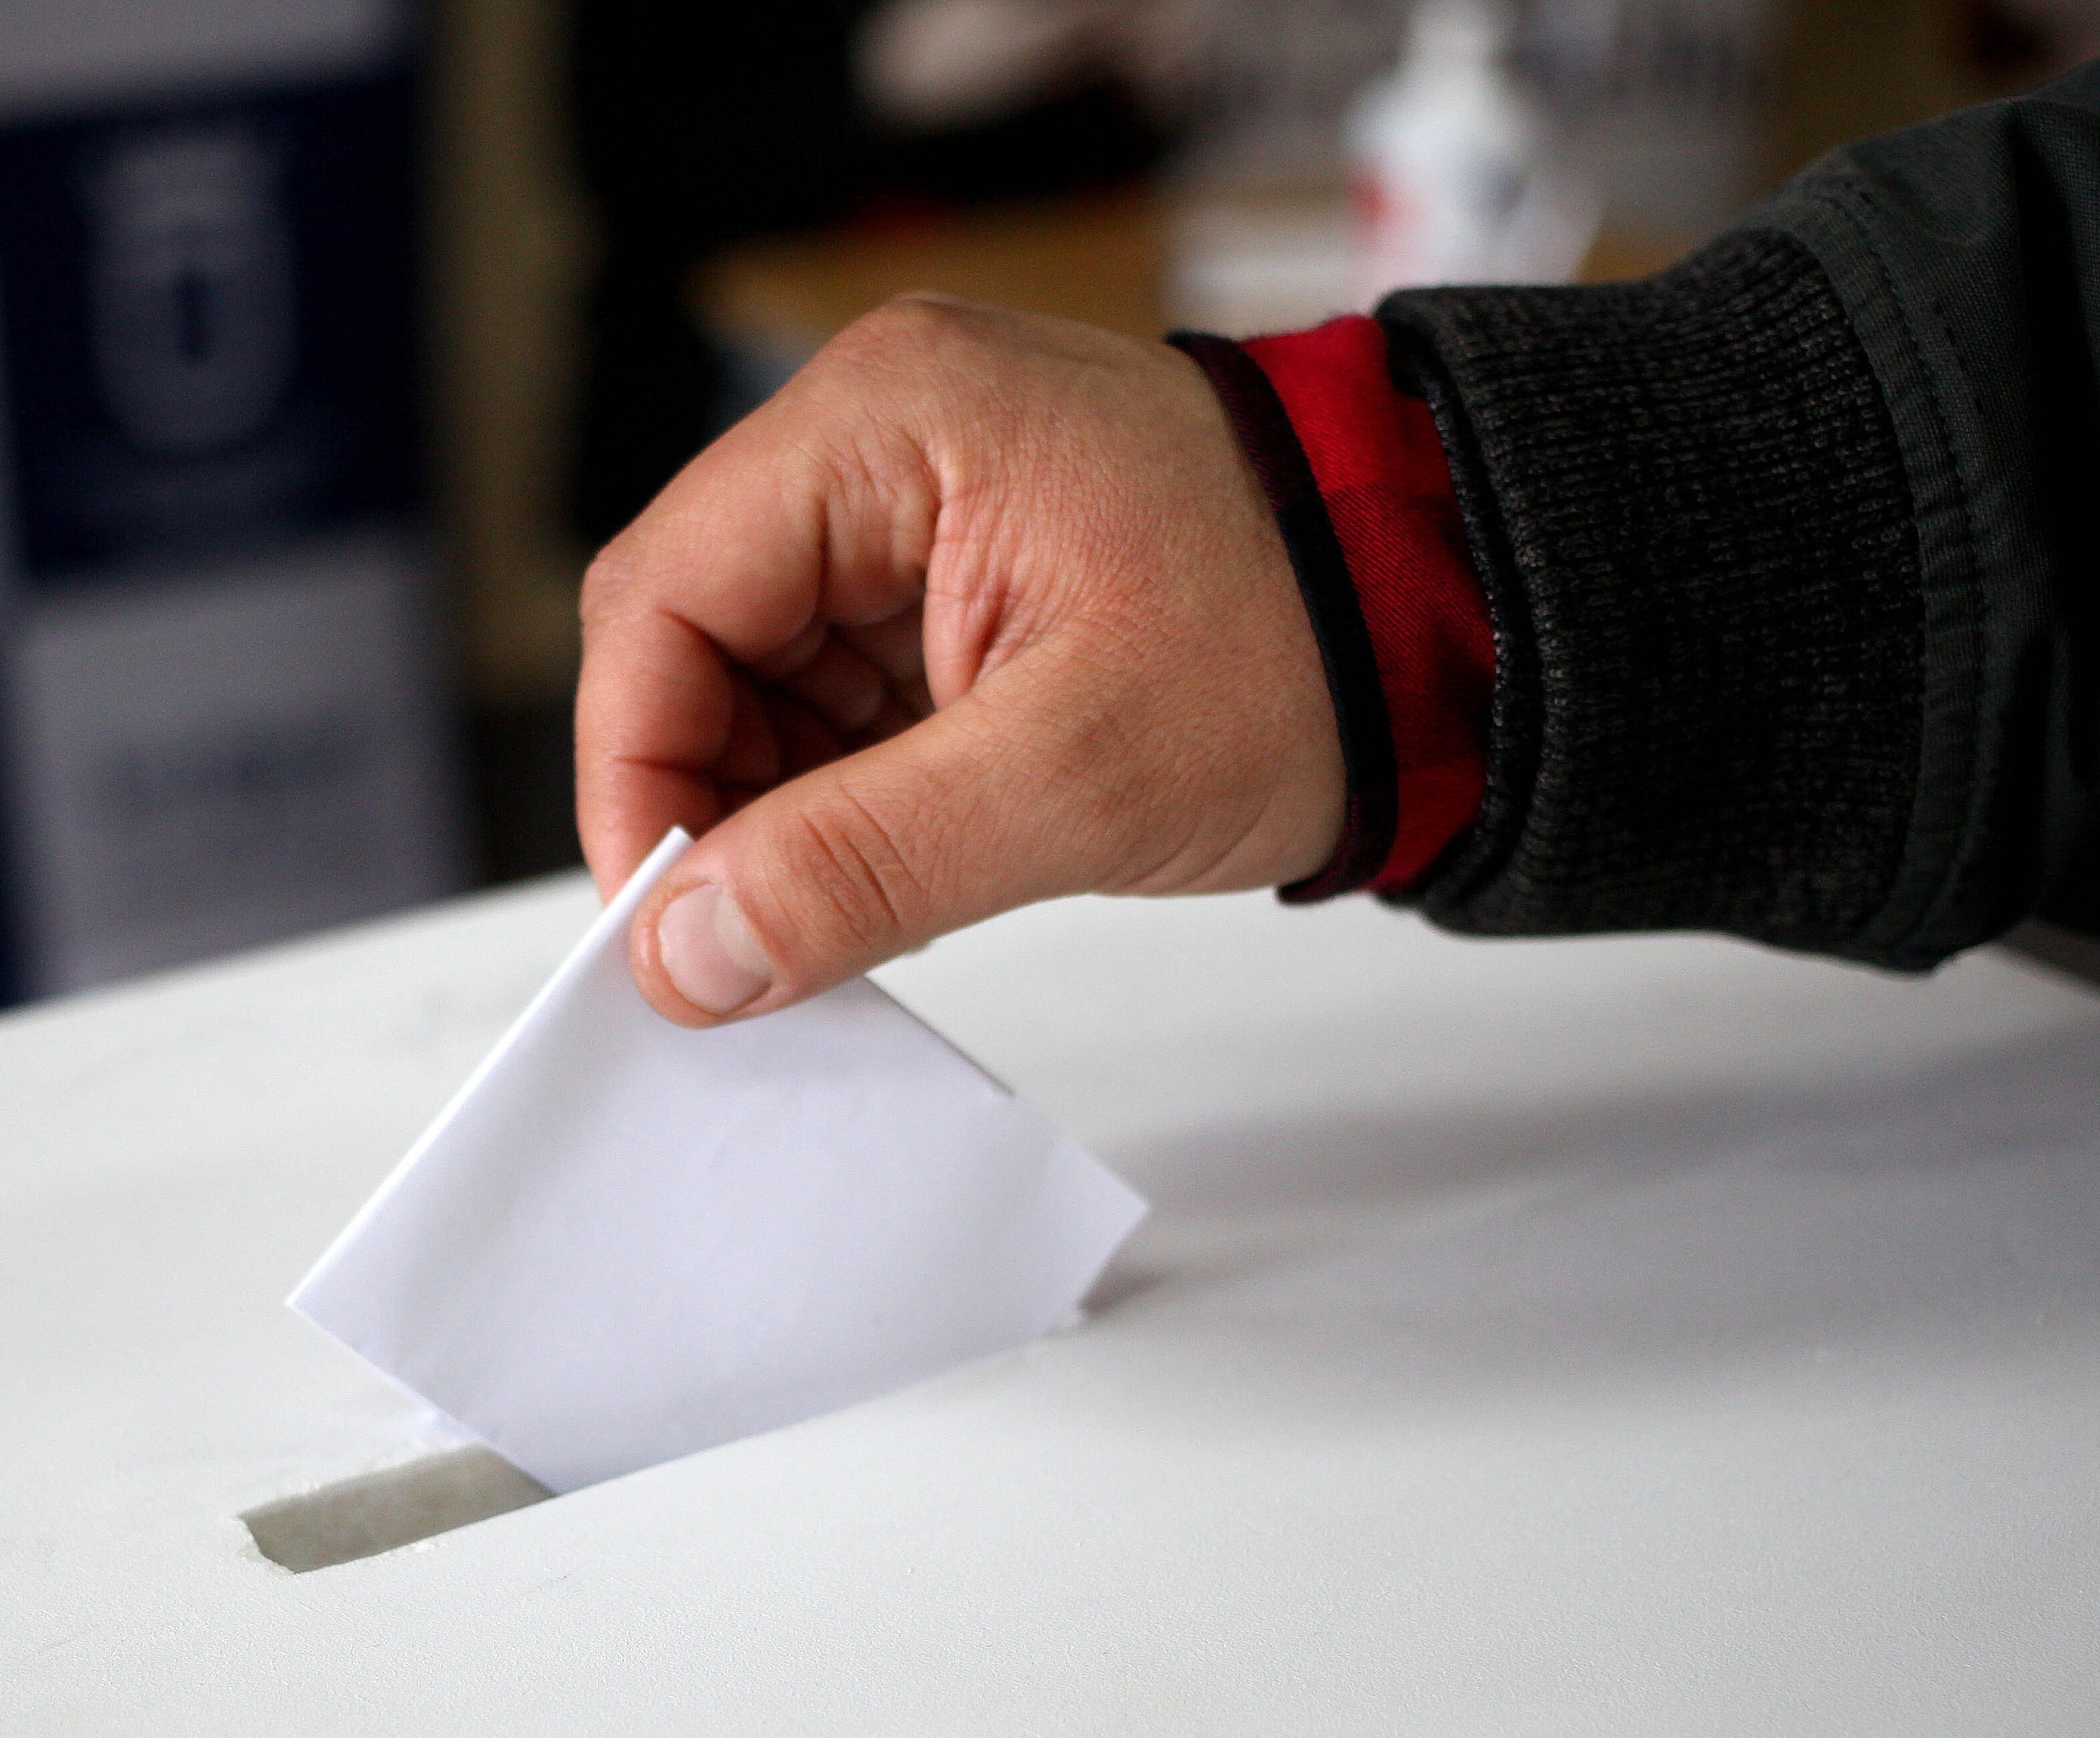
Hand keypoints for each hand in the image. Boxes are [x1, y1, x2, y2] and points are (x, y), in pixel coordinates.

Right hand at [575, 295, 1344, 1025]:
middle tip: (750, 943)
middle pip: (694, 635)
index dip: (636, 770)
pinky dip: (843, 794)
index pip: (664, 597)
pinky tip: (892, 868)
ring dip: (778, 809)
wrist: (1463, 614)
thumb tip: (688, 956)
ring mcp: (918, 505)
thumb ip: (862, 864)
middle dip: (708, 799)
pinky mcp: (956, 573)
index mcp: (888, 419)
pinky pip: (838, 691)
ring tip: (848, 911)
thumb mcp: (1076, 776)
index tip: (666, 924)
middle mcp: (880, 436)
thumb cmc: (1310, 642)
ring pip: (757, 676)